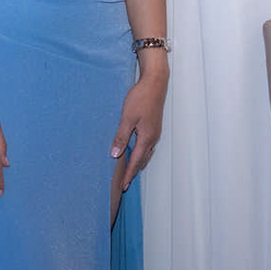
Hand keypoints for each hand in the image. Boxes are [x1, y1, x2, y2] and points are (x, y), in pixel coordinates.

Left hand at [110, 66, 167, 191]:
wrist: (155, 83)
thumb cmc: (141, 98)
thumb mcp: (127, 118)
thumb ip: (121, 137)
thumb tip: (115, 155)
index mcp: (146, 138)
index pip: (135, 161)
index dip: (128, 174)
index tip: (123, 186)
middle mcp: (152, 138)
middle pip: (142, 160)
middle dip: (133, 172)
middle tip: (124, 183)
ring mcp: (154, 132)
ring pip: (146, 153)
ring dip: (137, 163)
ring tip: (129, 171)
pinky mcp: (153, 126)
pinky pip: (147, 146)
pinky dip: (141, 153)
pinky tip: (135, 151)